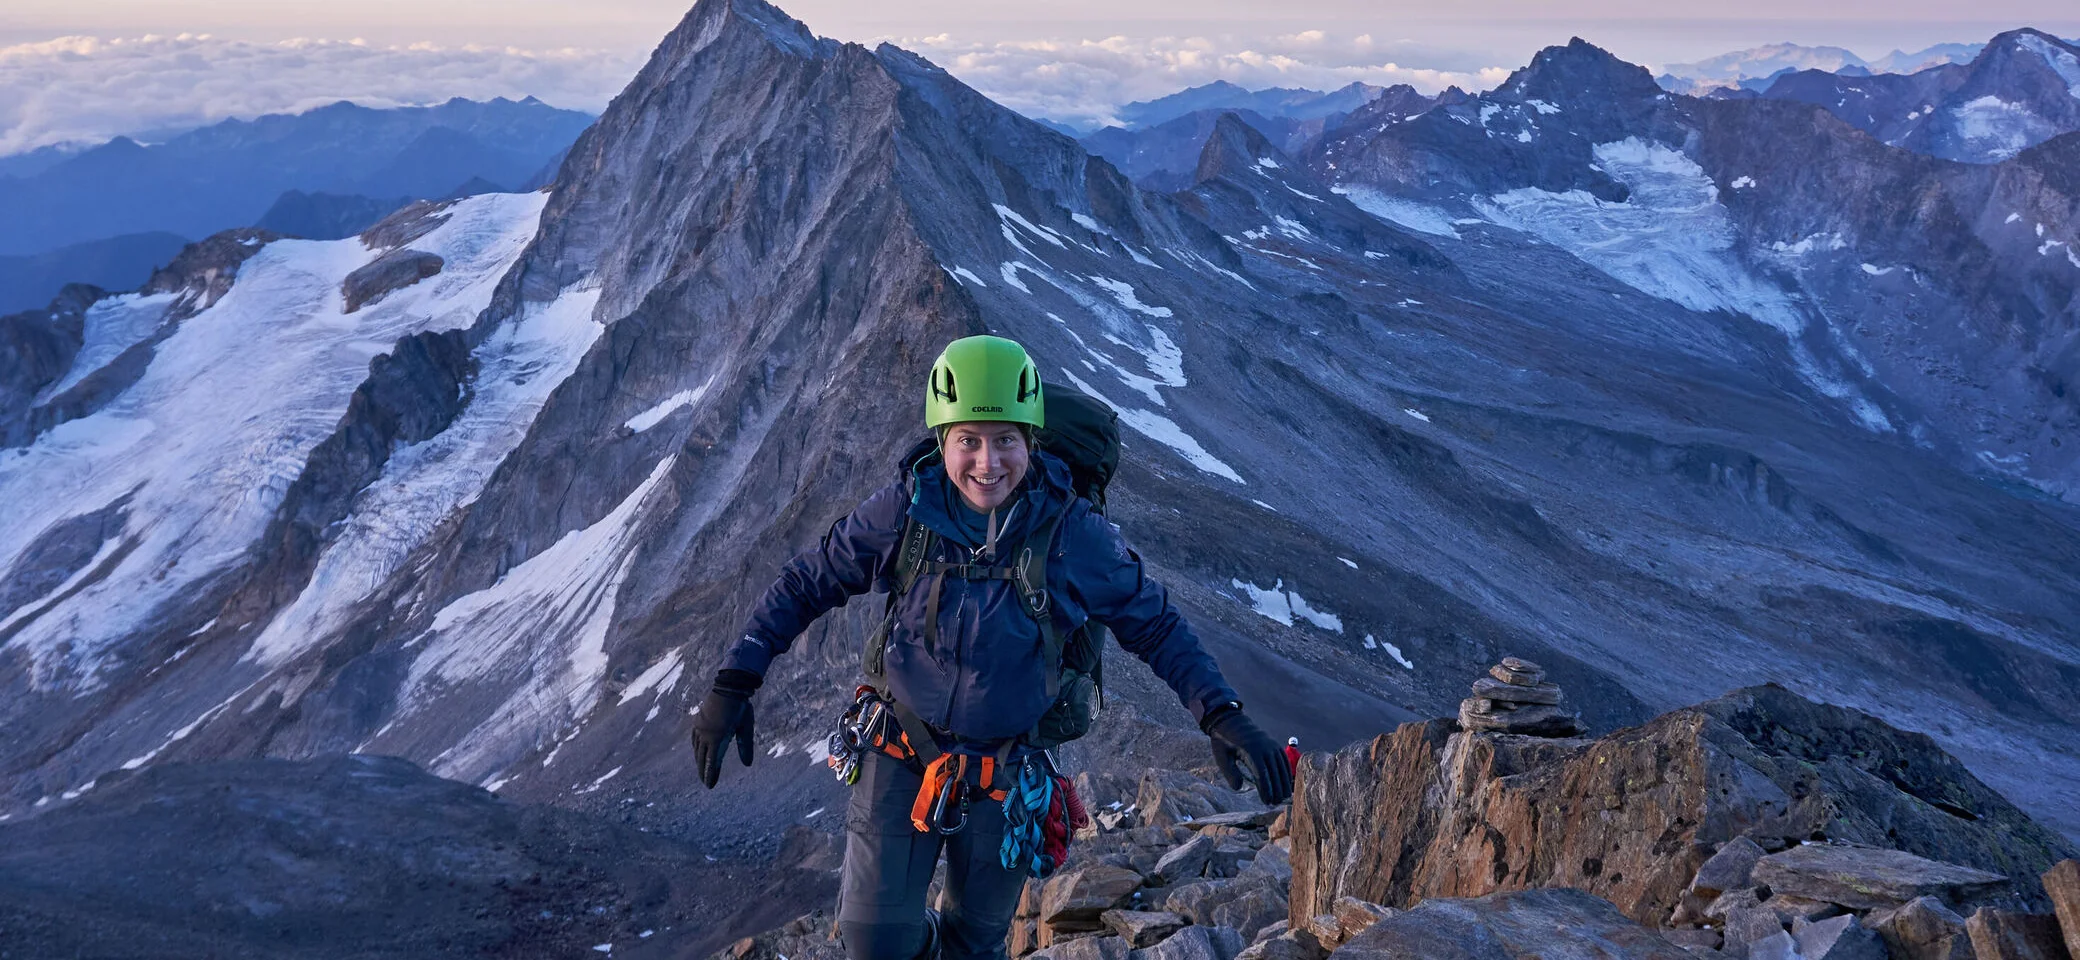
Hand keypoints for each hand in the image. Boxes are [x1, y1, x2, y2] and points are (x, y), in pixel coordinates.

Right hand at [690, 669, 760, 787]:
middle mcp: (706, 734)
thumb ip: (746, 746)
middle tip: (706, 783)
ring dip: (699, 761)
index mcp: (717, 737)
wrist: (728, 687)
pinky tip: (697, 751)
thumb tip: (748, 764)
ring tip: (702, 771)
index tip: (709, 786)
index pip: (712, 761)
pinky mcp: (698, 722)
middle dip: (704, 771)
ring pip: (697, 749)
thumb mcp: (746, 727)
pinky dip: (696, 748)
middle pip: (702, 758)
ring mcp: (700, 728)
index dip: (710, 774)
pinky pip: (694, 739)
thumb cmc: (740, 707)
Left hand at [1203, 707, 1291, 805]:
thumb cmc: (1224, 743)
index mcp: (1251, 751)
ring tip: (1282, 798)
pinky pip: (1284, 760)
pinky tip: (1287, 783)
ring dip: (1283, 783)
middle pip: (1274, 772)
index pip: (1262, 774)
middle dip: (1276, 789)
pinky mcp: (1274, 745)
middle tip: (1275, 803)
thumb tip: (1238, 788)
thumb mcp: (1221, 757)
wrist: (1231, 722)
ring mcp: (1271, 745)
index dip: (1266, 789)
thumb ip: (1230, 773)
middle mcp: (1265, 747)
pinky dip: (1287, 772)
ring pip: (1282, 767)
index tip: (1267, 801)